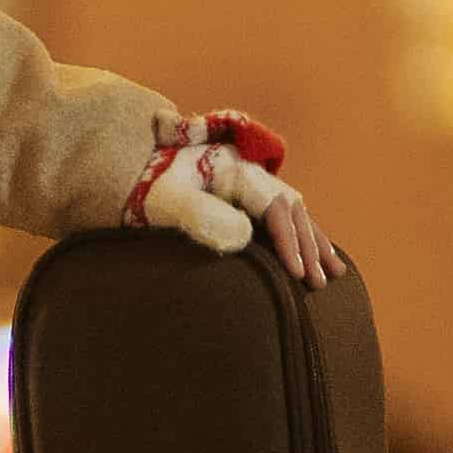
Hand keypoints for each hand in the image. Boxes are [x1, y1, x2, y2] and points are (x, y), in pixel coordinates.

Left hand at [135, 112, 341, 283]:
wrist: (119, 174)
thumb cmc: (142, 191)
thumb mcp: (167, 203)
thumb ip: (203, 217)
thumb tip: (244, 236)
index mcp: (233, 168)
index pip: (275, 206)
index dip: (289, 240)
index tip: (296, 274)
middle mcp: (244, 172)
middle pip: (290, 208)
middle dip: (308, 246)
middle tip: (318, 283)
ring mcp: (242, 184)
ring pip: (291, 212)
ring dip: (312, 242)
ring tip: (333, 274)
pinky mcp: (235, 198)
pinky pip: (278, 217)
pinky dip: (297, 237)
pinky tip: (310, 259)